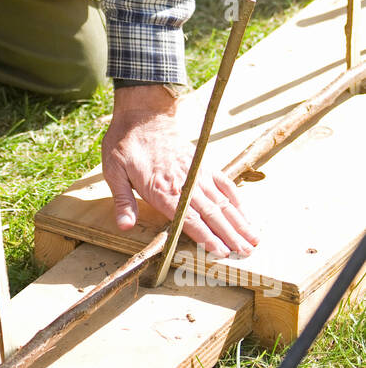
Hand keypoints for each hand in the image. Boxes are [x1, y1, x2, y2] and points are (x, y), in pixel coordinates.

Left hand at [102, 85, 258, 258]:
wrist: (143, 115)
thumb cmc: (126, 144)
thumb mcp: (114, 171)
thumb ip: (123, 201)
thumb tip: (124, 226)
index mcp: (162, 189)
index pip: (189, 219)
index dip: (206, 237)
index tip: (221, 252)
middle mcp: (184, 183)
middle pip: (212, 214)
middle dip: (230, 235)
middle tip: (246, 253)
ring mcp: (197, 172)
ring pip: (223, 201)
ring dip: (239, 221)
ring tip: (253, 239)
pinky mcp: (203, 164)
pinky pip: (224, 183)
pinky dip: (236, 199)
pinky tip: (245, 213)